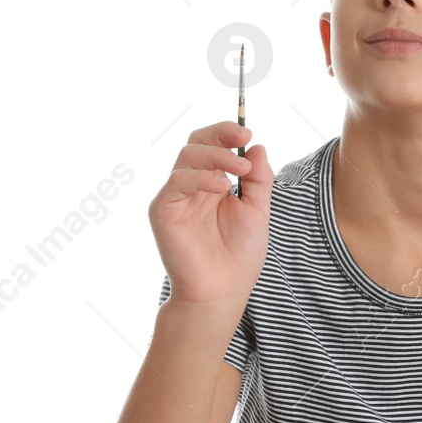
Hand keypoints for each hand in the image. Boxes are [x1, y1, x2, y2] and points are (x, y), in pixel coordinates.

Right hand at [150, 120, 273, 306]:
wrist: (223, 290)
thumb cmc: (239, 255)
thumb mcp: (256, 210)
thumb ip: (258, 179)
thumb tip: (258, 146)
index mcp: (213, 183)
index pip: (213, 145)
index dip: (227, 132)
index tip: (247, 132)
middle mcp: (192, 186)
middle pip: (196, 143)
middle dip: (220, 135)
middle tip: (243, 139)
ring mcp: (176, 197)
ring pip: (186, 156)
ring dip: (216, 156)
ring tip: (239, 170)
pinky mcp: (163, 210)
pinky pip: (177, 181)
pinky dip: (201, 177)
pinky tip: (223, 187)